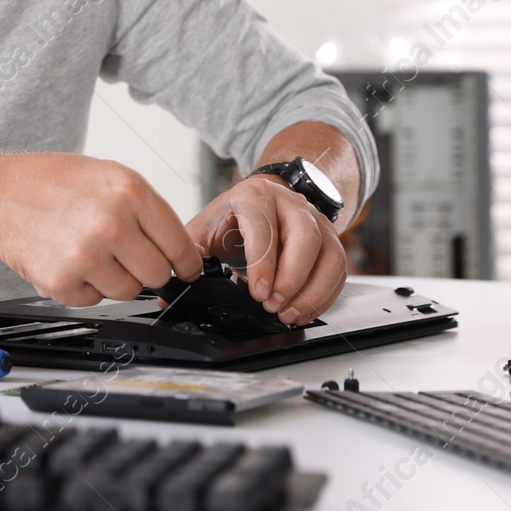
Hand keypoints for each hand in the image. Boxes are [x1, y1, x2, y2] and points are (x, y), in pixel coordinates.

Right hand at [0, 154, 203, 306]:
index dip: (185, 262)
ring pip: (128, 291)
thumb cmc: (51, 183)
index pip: (177, 242)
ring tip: (89, 251)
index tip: (187, 270)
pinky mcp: (63, 282)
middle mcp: (111, 223)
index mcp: (129, 191)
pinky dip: (85, 287)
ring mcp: (86, 255)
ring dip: (114, 279)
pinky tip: (69, 259)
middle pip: (157, 274)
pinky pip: (94, 300)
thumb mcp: (109, 176)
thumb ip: (146, 210)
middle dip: (146, 269)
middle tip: (125, 255)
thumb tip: (178, 248)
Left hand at [183, 175, 346, 325]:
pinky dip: (324, 296)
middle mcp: (291, 204)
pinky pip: (338, 270)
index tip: (258, 293)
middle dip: (291, 278)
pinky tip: (305, 311)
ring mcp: (316, 221)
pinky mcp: (332, 241)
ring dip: (311, 291)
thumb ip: (191, 254)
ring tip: (289, 315)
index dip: (263, 262)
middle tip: (274, 307)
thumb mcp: (207, 227)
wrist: (266, 199)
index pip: (264, 227)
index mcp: (255, 196)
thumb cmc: (234, 216)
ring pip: (328, 255)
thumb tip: (172, 290)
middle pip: (305, 238)